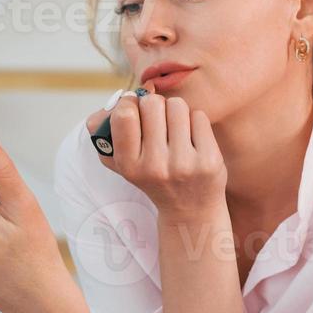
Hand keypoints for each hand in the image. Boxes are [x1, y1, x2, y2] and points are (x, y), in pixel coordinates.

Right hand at [86, 89, 225, 218]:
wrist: (189, 209)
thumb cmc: (153, 177)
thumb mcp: (123, 164)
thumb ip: (104, 135)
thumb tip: (107, 107)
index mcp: (129, 165)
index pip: (124, 116)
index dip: (129, 102)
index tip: (134, 106)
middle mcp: (155, 166)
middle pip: (152, 104)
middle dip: (154, 104)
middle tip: (157, 116)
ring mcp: (184, 164)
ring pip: (177, 106)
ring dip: (175, 110)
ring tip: (175, 127)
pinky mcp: (209, 160)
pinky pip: (199, 116)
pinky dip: (194, 120)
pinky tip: (192, 137)